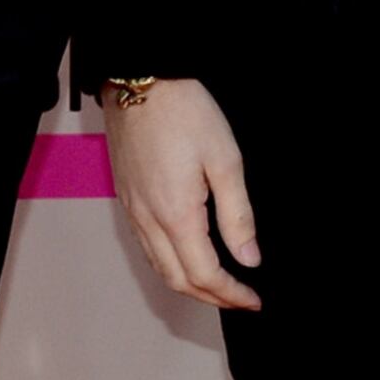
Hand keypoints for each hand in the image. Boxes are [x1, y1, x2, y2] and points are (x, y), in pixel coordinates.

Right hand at [104, 80, 261, 311]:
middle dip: (211, 297)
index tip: (253, 300)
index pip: (204, 274)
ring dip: (189, 283)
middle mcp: (148, 219)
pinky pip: (146, 246)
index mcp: (176, 214)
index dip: (231, 294)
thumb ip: (237, 215)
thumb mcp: (225, 160)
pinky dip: (169, 263)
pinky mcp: (126, 196)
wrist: (140, 80)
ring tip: (219, 283)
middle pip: (177, 279)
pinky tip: (187, 255)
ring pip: (159, 266)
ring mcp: (133, 209)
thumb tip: (249, 258)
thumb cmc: (184, 112)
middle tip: (240, 298)